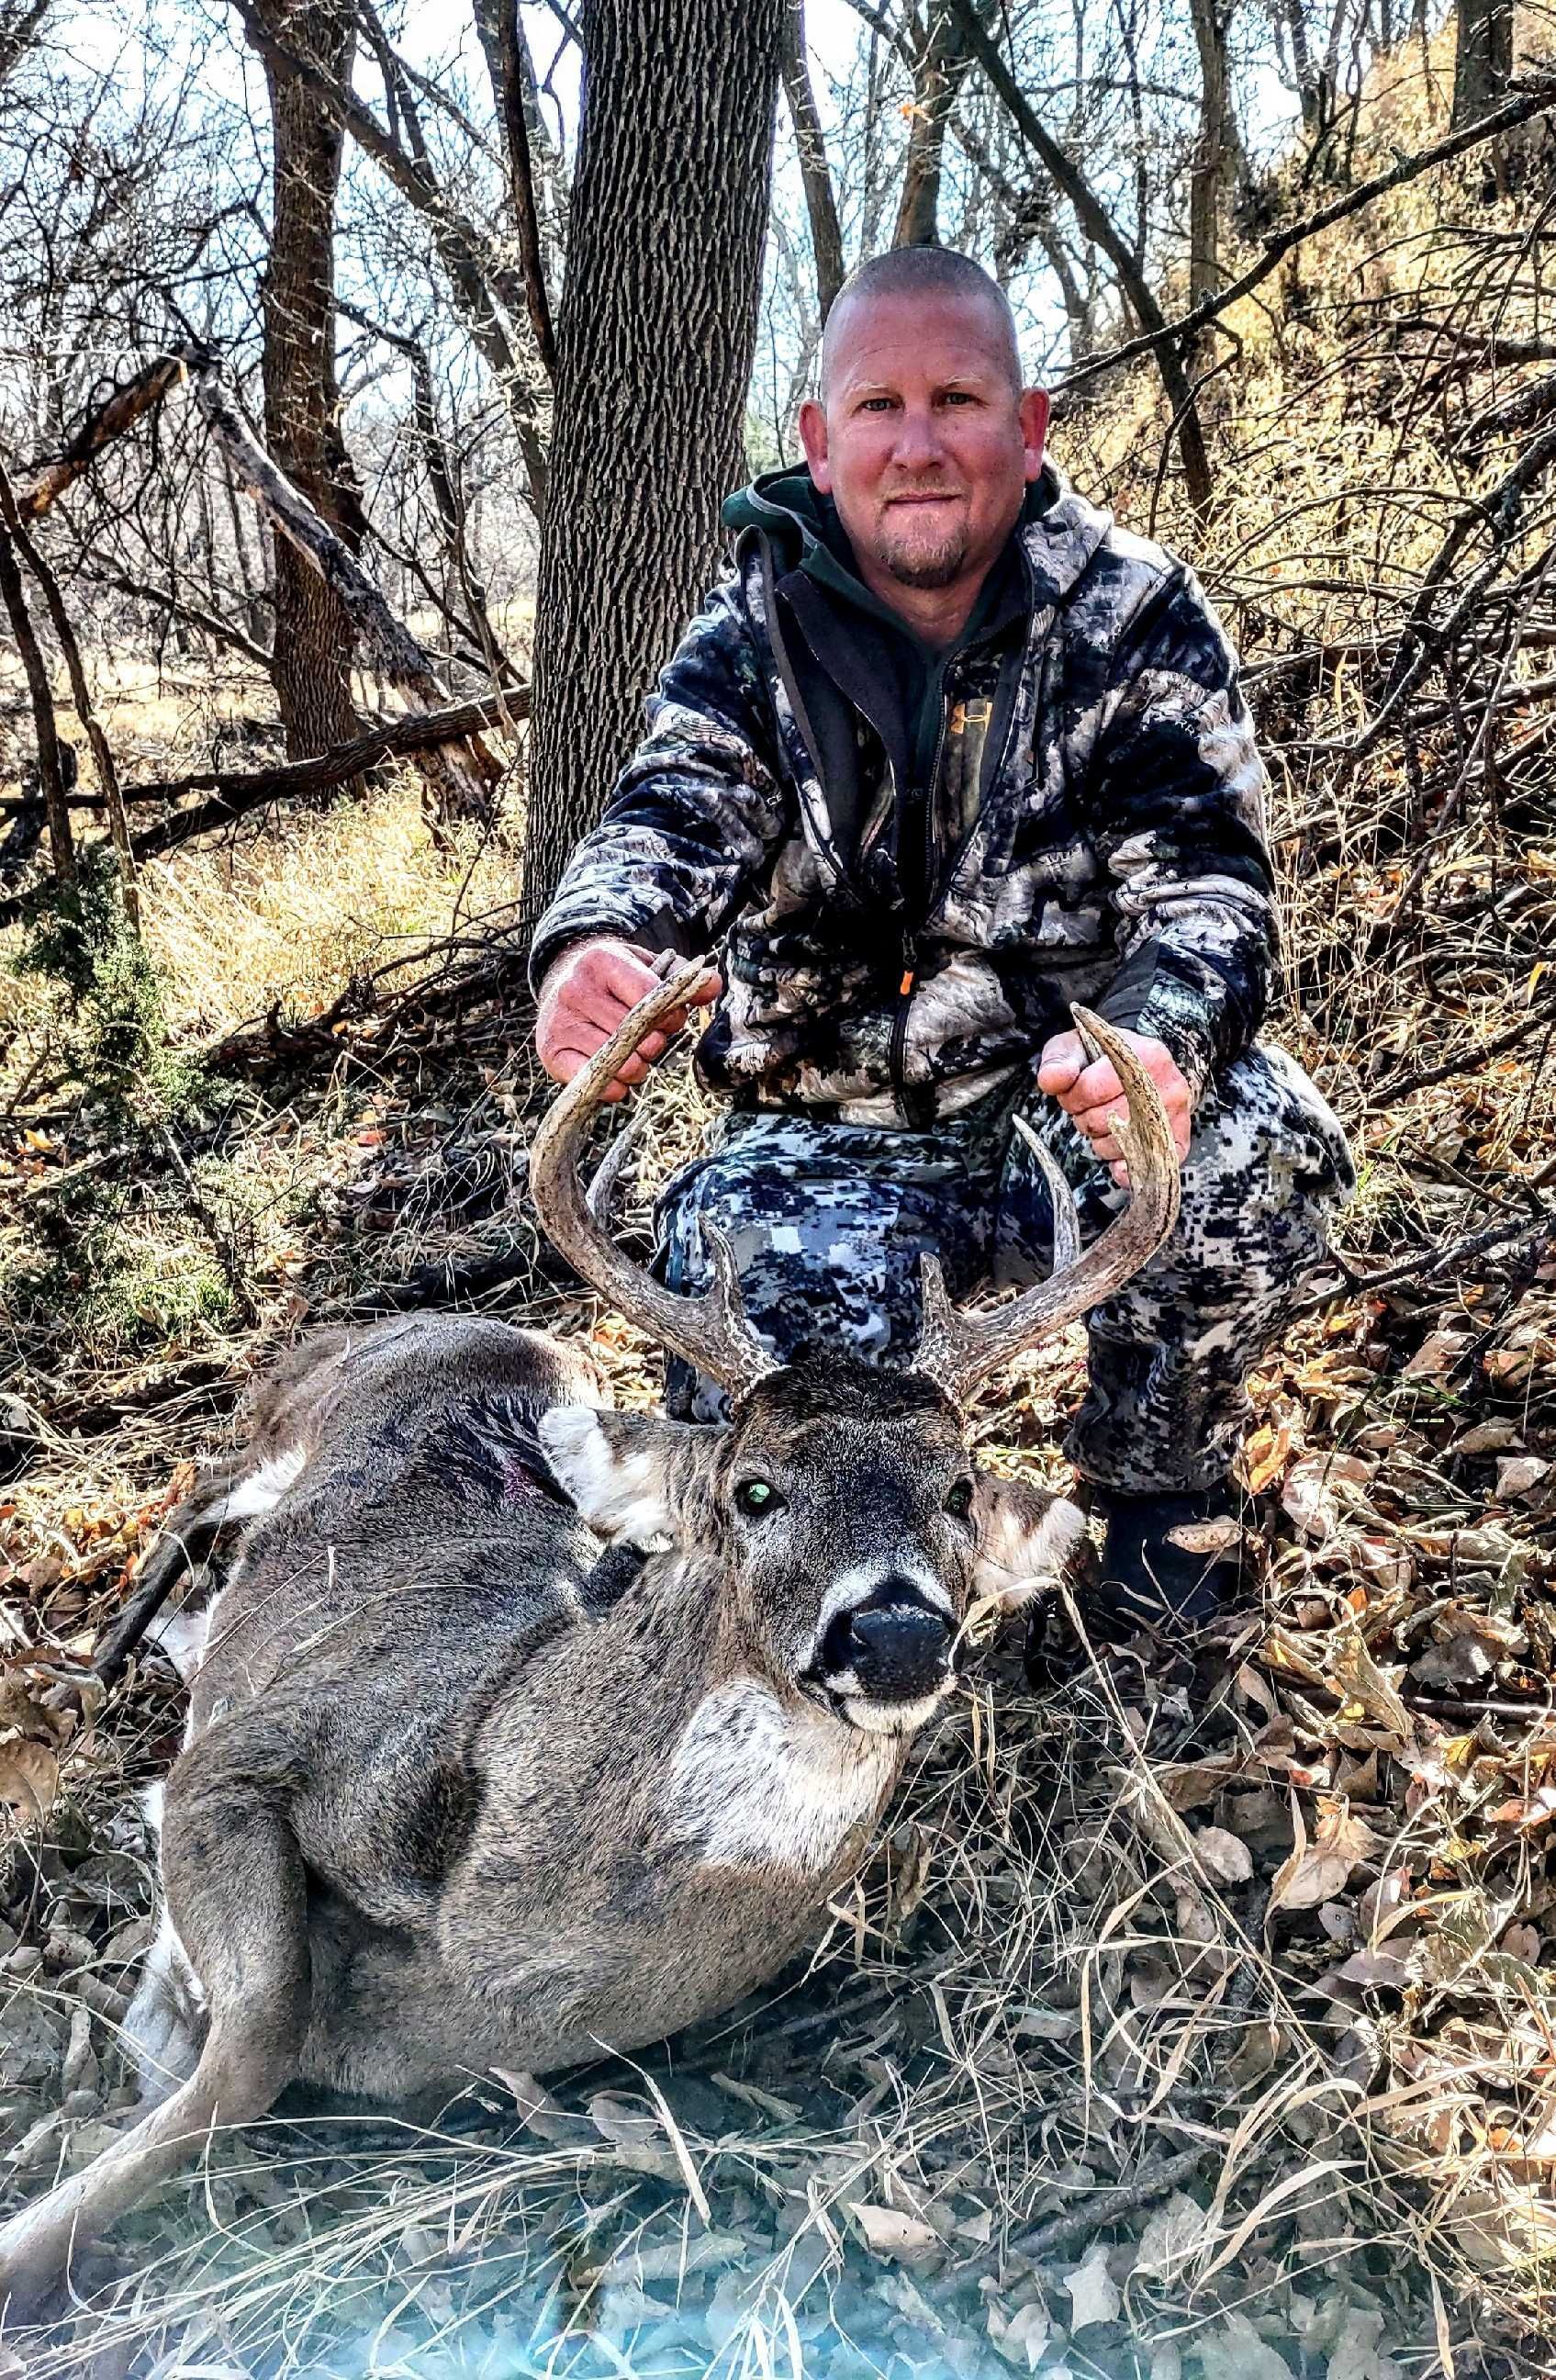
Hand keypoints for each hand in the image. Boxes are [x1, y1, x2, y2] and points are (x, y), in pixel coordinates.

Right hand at [536, 937, 721, 1103]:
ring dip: (636, 1068)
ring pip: (614, 1061)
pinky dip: (612, 1088)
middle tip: (651, 1042)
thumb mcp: (648, 969)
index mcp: (602, 961)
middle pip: (632, 1034)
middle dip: (653, 1045)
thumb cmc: (616, 980)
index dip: (669, 1017)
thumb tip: (712, 984)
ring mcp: (559, 1020)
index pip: (648, 997)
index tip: (672, 1022)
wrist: (565, 983)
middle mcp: (574, 988)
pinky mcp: (549, 1049)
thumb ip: (682, 979)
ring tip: (635, 1057)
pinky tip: (619, 1081)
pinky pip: (588, 1080)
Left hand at [1036, 1026, 1191, 1188]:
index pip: (1092, 1089)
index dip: (1072, 1097)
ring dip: (1102, 1140)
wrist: (1134, 1064)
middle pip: (1105, 1121)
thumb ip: (1058, 1061)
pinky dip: (1130, 1169)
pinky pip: (1154, 1165)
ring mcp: (1176, 1113)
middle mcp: (1167, 1083)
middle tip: (1089, 1108)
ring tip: (1106, 1120)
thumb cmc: (1101, 1057)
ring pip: (1122, 1147)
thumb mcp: (1074, 1047)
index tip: (1072, 1093)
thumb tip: (1053, 1080)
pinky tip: (1117, 1164)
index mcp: (1144, 1053)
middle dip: (1086, 1119)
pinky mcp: (1178, 1139)